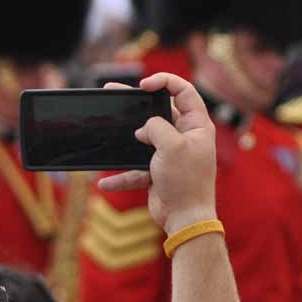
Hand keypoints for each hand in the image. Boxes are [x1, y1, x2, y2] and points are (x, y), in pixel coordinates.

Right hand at [98, 74, 216, 233]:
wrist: (185, 219)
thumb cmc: (186, 181)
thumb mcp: (172, 146)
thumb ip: (156, 127)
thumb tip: (143, 129)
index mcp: (197, 126)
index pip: (184, 91)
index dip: (165, 82)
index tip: (144, 85)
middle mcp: (185, 137)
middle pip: (159, 112)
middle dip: (137, 104)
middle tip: (115, 92)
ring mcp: (171, 154)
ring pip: (144, 139)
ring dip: (125, 138)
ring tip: (104, 125)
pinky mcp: (158, 171)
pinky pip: (136, 168)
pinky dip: (122, 175)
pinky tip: (105, 181)